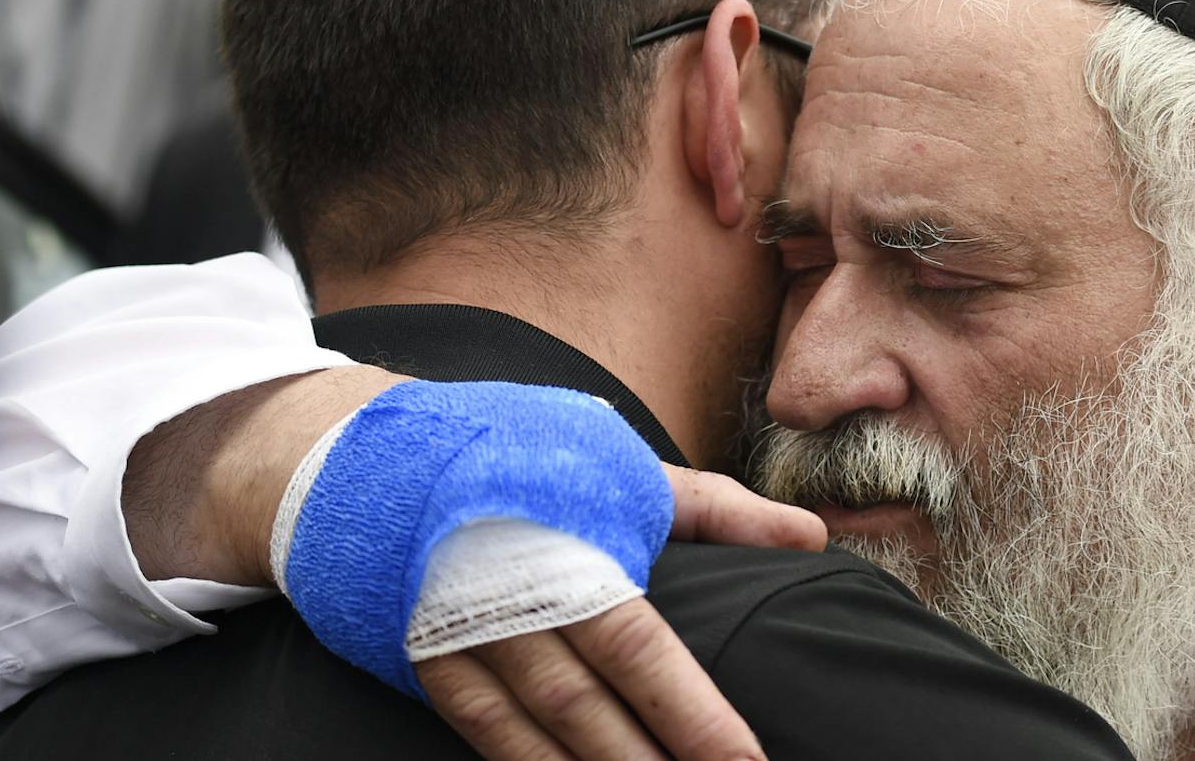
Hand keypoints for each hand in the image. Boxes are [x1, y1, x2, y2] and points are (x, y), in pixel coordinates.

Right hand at [410, 469, 816, 759]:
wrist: (383, 460)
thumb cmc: (524, 460)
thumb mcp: (623, 469)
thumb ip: (720, 512)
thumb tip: (811, 537)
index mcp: (564, 551)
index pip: (639, 650)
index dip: (693, 715)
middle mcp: (505, 604)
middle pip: (588, 711)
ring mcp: (458, 643)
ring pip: (536, 739)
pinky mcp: (428, 668)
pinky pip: (489, 739)